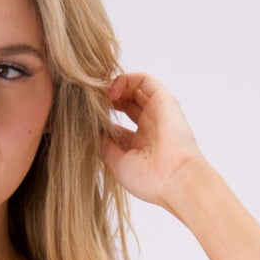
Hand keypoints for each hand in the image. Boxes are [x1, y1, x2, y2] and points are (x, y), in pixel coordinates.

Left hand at [99, 70, 205, 206]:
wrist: (175, 179)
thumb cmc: (148, 179)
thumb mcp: (117, 164)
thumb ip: (103, 145)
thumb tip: (90, 130)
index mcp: (139, 145)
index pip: (116, 124)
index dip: (100, 118)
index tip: (84, 119)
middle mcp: (149, 126)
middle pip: (124, 103)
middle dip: (105, 100)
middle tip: (89, 103)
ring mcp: (157, 112)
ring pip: (133, 89)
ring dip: (113, 87)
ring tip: (99, 96)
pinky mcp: (164, 99)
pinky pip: (143, 80)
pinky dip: (125, 79)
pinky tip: (112, 92)